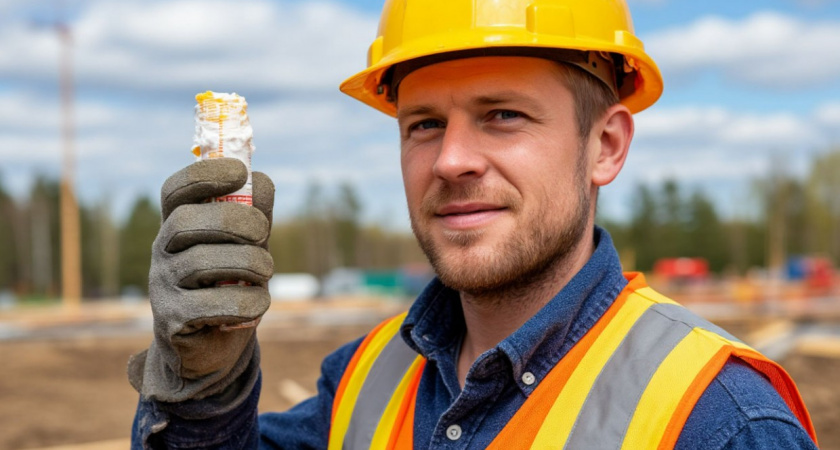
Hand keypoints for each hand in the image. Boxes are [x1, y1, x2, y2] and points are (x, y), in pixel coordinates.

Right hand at [128, 157, 274, 402]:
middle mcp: (162, 251)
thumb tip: (262, 181)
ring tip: (267, 272)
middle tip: (264, 233)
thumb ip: (254, 215)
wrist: (211, 348)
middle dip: (233, 221)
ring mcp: (162, 286)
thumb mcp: (247, 247)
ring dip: (247, 264)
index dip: (204, 174)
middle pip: (185, 222)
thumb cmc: (230, 286)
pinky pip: (209, 305)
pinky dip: (244, 301)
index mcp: (178, 224)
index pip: (176, 190)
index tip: (241, 172)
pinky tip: (259, 303)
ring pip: (201, 262)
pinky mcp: (172, 320)